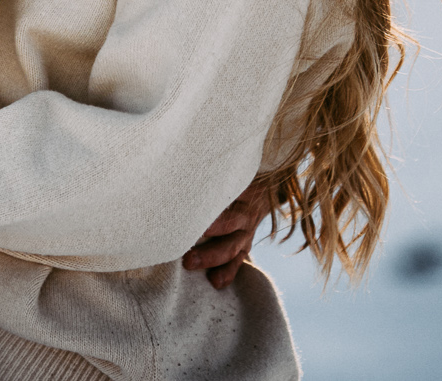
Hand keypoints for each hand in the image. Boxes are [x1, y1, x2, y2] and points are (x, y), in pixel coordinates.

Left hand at [183, 168, 273, 289]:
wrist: (265, 192)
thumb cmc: (233, 178)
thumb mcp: (229, 171)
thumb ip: (211, 172)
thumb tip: (176, 159)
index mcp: (242, 189)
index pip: (227, 192)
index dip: (211, 199)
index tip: (189, 204)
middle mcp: (246, 211)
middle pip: (229, 222)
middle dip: (207, 231)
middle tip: (184, 236)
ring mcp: (247, 230)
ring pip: (232, 246)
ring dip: (211, 256)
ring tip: (189, 263)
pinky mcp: (245, 245)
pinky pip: (239, 260)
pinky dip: (228, 272)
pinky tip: (216, 282)